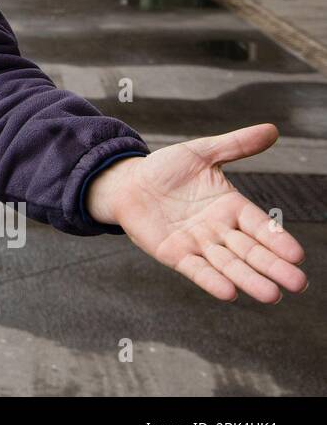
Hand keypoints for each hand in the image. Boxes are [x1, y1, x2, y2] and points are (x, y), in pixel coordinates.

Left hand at [86, 124, 306, 302]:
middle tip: (298, 284)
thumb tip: (272, 129)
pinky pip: (196, 269)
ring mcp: (197, 244)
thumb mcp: (201, 153)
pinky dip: (211, 281)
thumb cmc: (165, 169)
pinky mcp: (174, 254)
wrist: (127, 182)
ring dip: (249, 279)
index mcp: (231, 206)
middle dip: (274, 267)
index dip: (277, 239)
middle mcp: (219, 229)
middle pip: (251, 251)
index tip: (297, 254)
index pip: (260, 225)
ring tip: (271, 295)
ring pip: (228, 264)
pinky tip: (229, 293)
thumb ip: (235, 145)